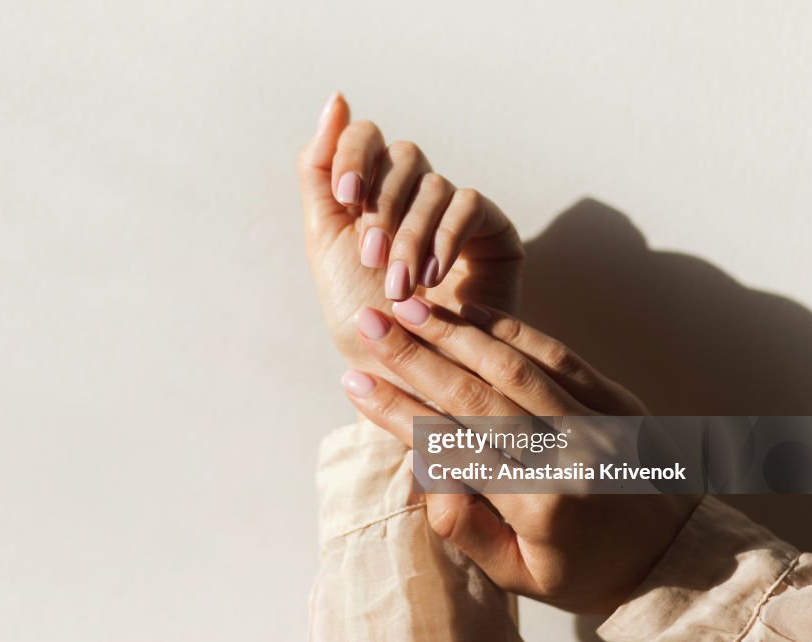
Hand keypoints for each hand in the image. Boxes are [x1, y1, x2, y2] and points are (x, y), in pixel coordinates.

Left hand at [298, 93, 522, 373]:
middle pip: (402, 156)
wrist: (401, 372)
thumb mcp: (325, 240)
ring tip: (400, 286)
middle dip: (382, 206)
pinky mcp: (492, 232)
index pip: (366, 138)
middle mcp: (414, 193)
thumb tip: (337, 99)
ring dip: (410, 235)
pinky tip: (434, 277)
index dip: (354, 154)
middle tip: (372, 257)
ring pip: (434, 185)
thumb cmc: (361, 314)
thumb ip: (320, 172)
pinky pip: (470, 206)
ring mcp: (454, 210)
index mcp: (371, 191)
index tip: (344, 194)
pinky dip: (446, 237)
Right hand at [339, 297, 698, 613]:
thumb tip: (428, 476)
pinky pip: (554, 352)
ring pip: (510, 364)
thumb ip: (467, 531)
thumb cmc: (586, 571)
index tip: (355, 382)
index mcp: (539, 505)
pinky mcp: (614, 397)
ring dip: (452, 332)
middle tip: (368, 323)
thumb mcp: (520, 576)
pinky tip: (467, 310)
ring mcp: (596, 420)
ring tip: (406, 308)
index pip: (451, 446)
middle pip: (473, 395)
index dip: (397, 411)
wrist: (680, 558)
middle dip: (413, 355)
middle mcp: (567, 455)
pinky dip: (507, 328)